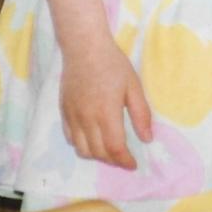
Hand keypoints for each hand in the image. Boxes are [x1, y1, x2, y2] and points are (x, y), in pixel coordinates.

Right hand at [59, 39, 152, 169]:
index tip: (133, 164)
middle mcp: (87, 120)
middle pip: (99, 153)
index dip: (125, 161)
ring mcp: (73, 117)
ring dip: (96, 155)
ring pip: (82, 150)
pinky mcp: (64, 112)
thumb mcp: (133, 85)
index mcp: (107, 114)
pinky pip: (70, 139)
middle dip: (113, 160)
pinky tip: (91, 139)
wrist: (85, 48)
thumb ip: (141, 114)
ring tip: (108, 150)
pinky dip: (81, 146)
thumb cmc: (113, 64)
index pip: (115, 148)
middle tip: (123, 157)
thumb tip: (147, 139)